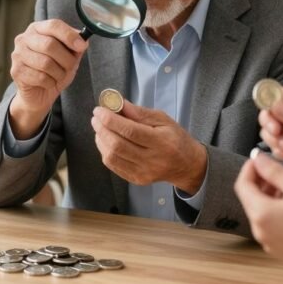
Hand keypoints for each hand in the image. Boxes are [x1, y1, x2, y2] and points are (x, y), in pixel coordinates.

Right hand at [9, 19, 87, 136]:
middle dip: (66, 59)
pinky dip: (50, 82)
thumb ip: (76, 46)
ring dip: (59, 73)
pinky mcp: (16, 71)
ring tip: (58, 75)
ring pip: (45, 63)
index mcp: (38, 28)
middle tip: (71, 66)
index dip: (70, 35)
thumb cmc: (55, 69)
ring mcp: (18, 54)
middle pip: (49, 44)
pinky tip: (48, 82)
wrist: (39, 93)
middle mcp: (24, 38)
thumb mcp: (69, 55)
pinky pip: (40, 77)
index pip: (54, 25)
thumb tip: (83, 41)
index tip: (82, 46)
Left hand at [91, 100, 206, 193]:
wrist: (186, 165)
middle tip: (96, 117)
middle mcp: (152, 160)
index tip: (99, 110)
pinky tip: (105, 141)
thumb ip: (140, 112)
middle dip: (102, 129)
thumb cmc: (175, 138)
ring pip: (112, 157)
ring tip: (99, 128)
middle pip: (118, 145)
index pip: (130, 131)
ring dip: (100, 140)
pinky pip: (114, 166)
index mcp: (161, 142)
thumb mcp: (164, 119)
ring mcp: (143, 173)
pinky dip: (104, 151)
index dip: (111, 120)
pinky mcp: (136, 180)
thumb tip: (118, 104)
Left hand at [235, 152, 282, 264]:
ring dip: (268, 195)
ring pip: (260, 211)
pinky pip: (270, 224)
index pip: (242, 185)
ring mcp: (268, 242)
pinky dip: (275, 211)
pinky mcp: (279, 248)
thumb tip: (257, 158)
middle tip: (277, 170)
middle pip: (249, 199)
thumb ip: (274, 170)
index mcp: (261, 214)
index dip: (250, 168)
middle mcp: (259, 231)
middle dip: (259, 181)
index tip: (261, 158)